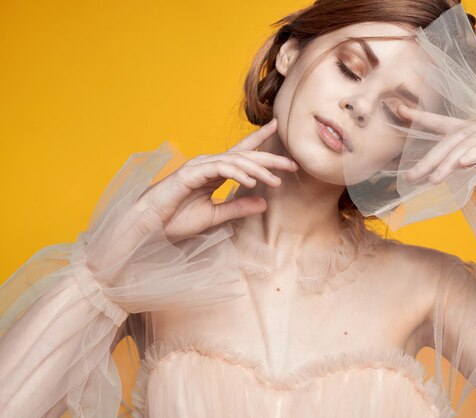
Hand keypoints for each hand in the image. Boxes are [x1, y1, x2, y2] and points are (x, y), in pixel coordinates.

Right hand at [87, 118, 298, 272]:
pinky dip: (236, 174)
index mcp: (213, 173)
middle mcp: (207, 166)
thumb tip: (264, 203)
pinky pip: (218, 169)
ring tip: (276, 181)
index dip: (260, 142)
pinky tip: (251, 182)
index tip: (278, 130)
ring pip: (234, 161)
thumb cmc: (174, 221)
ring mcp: (198, 167)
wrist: (147, 229)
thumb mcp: (215, 216)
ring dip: (257, 170)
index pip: (241, 154)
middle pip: (243, 156)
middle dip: (269, 158)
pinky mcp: (189, 174)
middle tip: (292, 164)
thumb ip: (238, 207)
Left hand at [396, 105, 475, 183]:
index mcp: (474, 129)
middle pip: (449, 141)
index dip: (420, 116)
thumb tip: (450, 167)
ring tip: (432, 179)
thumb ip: (469, 161)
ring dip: (448, 163)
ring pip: (467, 146)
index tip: (398, 109)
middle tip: (410, 176)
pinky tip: (463, 163)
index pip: (443, 123)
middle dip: (428, 159)